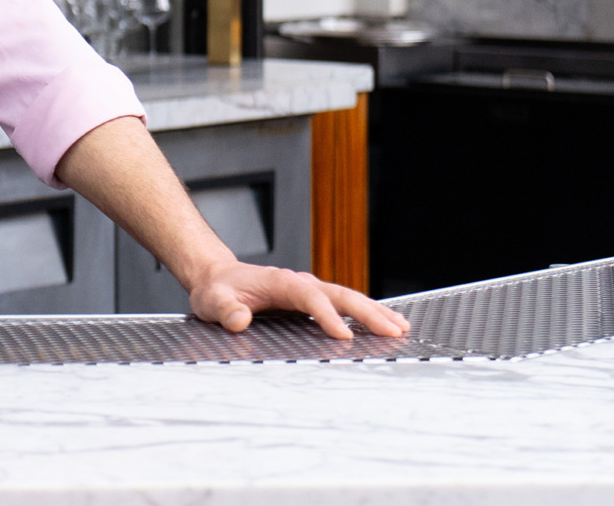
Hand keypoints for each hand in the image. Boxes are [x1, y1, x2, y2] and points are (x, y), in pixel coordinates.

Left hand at [187, 260, 410, 339]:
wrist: (217, 277)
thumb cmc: (216, 290)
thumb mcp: (212, 301)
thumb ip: (225, 310)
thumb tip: (239, 319)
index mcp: (279, 281)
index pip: (310, 297)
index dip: (327, 316)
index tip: (344, 336)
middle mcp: (299, 282)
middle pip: (339, 294)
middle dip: (366, 312)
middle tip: (393, 331)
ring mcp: (308, 289)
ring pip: (347, 297)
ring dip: (374, 312)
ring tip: (401, 328)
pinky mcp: (312, 298)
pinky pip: (344, 304)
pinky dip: (367, 312)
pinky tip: (387, 323)